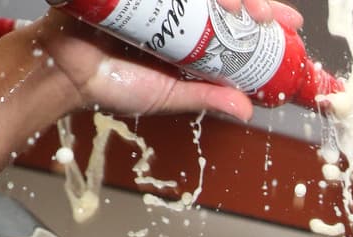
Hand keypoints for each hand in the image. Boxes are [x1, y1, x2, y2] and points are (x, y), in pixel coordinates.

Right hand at [31, 2, 304, 122]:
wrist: (62, 72)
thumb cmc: (109, 83)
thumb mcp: (169, 94)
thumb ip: (206, 97)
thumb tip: (248, 110)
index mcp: (187, 28)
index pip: (233, 15)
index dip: (264, 14)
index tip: (290, 26)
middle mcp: (175, 5)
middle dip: (253, 2)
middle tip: (268, 17)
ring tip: (241, 9)